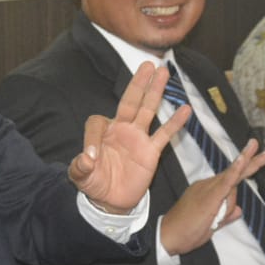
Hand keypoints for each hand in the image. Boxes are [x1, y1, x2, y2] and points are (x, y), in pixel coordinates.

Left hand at [68, 62, 189, 212]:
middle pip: (129, 101)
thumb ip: (79, 167)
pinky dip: (174, 123)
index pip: (96, 122)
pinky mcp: (150, 151)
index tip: (90, 157)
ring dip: (155, 92)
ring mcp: (137, 138)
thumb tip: (86, 159)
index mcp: (100, 132)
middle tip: (148, 64)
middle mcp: (120, 129)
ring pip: (147, 110)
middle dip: (137, 83)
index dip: (92, 138)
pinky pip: (164, 135)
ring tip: (164, 71)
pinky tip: (185, 109)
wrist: (112, 200)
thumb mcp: (80, 176)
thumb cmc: (94, 183)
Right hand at [157, 138, 264, 255]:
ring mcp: (208, 189)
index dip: (246, 167)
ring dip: (227, 206)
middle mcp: (208, 185)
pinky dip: (235, 171)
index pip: (231, 181)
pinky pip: (225, 182)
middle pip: (234, 175)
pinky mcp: (209, 196)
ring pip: (231, 188)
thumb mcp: (211, 225)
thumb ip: (226, 216)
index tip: (260, 157)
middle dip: (251, 161)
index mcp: (208, 191)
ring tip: (210, 220)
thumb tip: (239, 210)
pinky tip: (242, 161)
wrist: (167, 236)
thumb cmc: (186, 232)